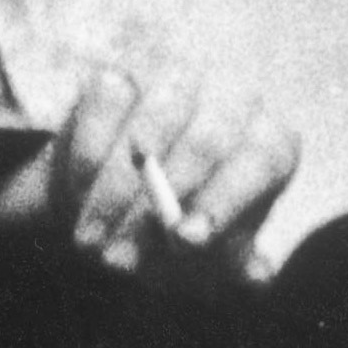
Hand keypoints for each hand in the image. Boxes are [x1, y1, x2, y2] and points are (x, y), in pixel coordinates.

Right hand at [9, 63, 296, 275]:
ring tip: (91, 240)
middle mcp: (234, 99)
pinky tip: (79, 191)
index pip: (263, 160)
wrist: (110, 207)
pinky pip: (107, 102)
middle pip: (207, 142)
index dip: (225, 200)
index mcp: (268, 144)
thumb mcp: (205, 260)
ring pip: (153, 125)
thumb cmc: (171, 232)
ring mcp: (180, 77)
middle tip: (119, 258)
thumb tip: (258, 275)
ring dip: (114, 191)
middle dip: (157, 207)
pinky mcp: (125, 72)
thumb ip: (231, 265)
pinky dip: (90, 153)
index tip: (184, 240)